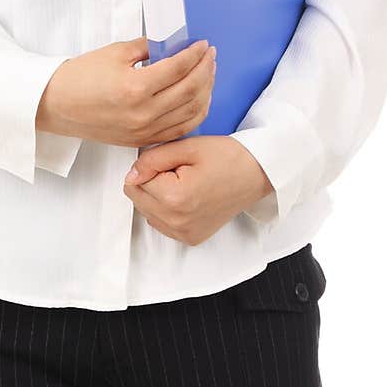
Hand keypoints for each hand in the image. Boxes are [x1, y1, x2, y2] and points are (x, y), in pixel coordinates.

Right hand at [36, 36, 216, 148]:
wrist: (56, 105)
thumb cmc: (80, 77)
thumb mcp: (115, 53)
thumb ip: (148, 48)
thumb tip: (173, 44)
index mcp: (135, 88)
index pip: (178, 68)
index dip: (195, 54)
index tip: (203, 44)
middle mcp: (143, 113)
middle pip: (189, 91)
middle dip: (205, 70)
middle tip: (210, 55)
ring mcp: (144, 130)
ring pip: (190, 113)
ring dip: (205, 92)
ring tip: (208, 74)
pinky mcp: (142, 140)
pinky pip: (179, 130)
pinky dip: (194, 114)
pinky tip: (198, 99)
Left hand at [122, 135, 272, 245]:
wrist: (256, 174)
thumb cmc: (226, 157)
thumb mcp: (187, 147)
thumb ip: (152, 159)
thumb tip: (131, 174)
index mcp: (174, 198)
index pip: (133, 182)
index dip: (150, 166)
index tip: (171, 162)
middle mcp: (177, 222)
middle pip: (137, 200)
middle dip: (151, 182)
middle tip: (178, 171)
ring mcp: (184, 234)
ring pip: (147, 212)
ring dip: (157, 197)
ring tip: (184, 182)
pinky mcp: (191, 239)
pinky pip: (162, 224)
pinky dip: (167, 210)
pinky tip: (187, 196)